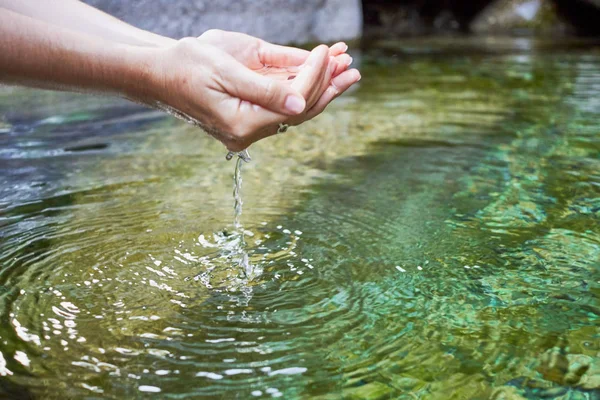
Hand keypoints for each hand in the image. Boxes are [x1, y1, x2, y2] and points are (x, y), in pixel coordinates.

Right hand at [196, 30, 356, 119]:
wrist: (159, 72)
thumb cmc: (186, 66)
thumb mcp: (225, 72)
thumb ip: (264, 90)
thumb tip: (300, 103)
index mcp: (241, 123)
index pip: (291, 104)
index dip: (313, 78)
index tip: (325, 52)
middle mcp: (249, 130)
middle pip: (299, 111)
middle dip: (327, 87)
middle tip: (352, 68)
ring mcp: (250, 124)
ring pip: (295, 108)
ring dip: (321, 88)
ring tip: (345, 70)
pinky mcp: (250, 114)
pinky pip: (283, 103)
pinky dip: (303, 87)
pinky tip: (320, 73)